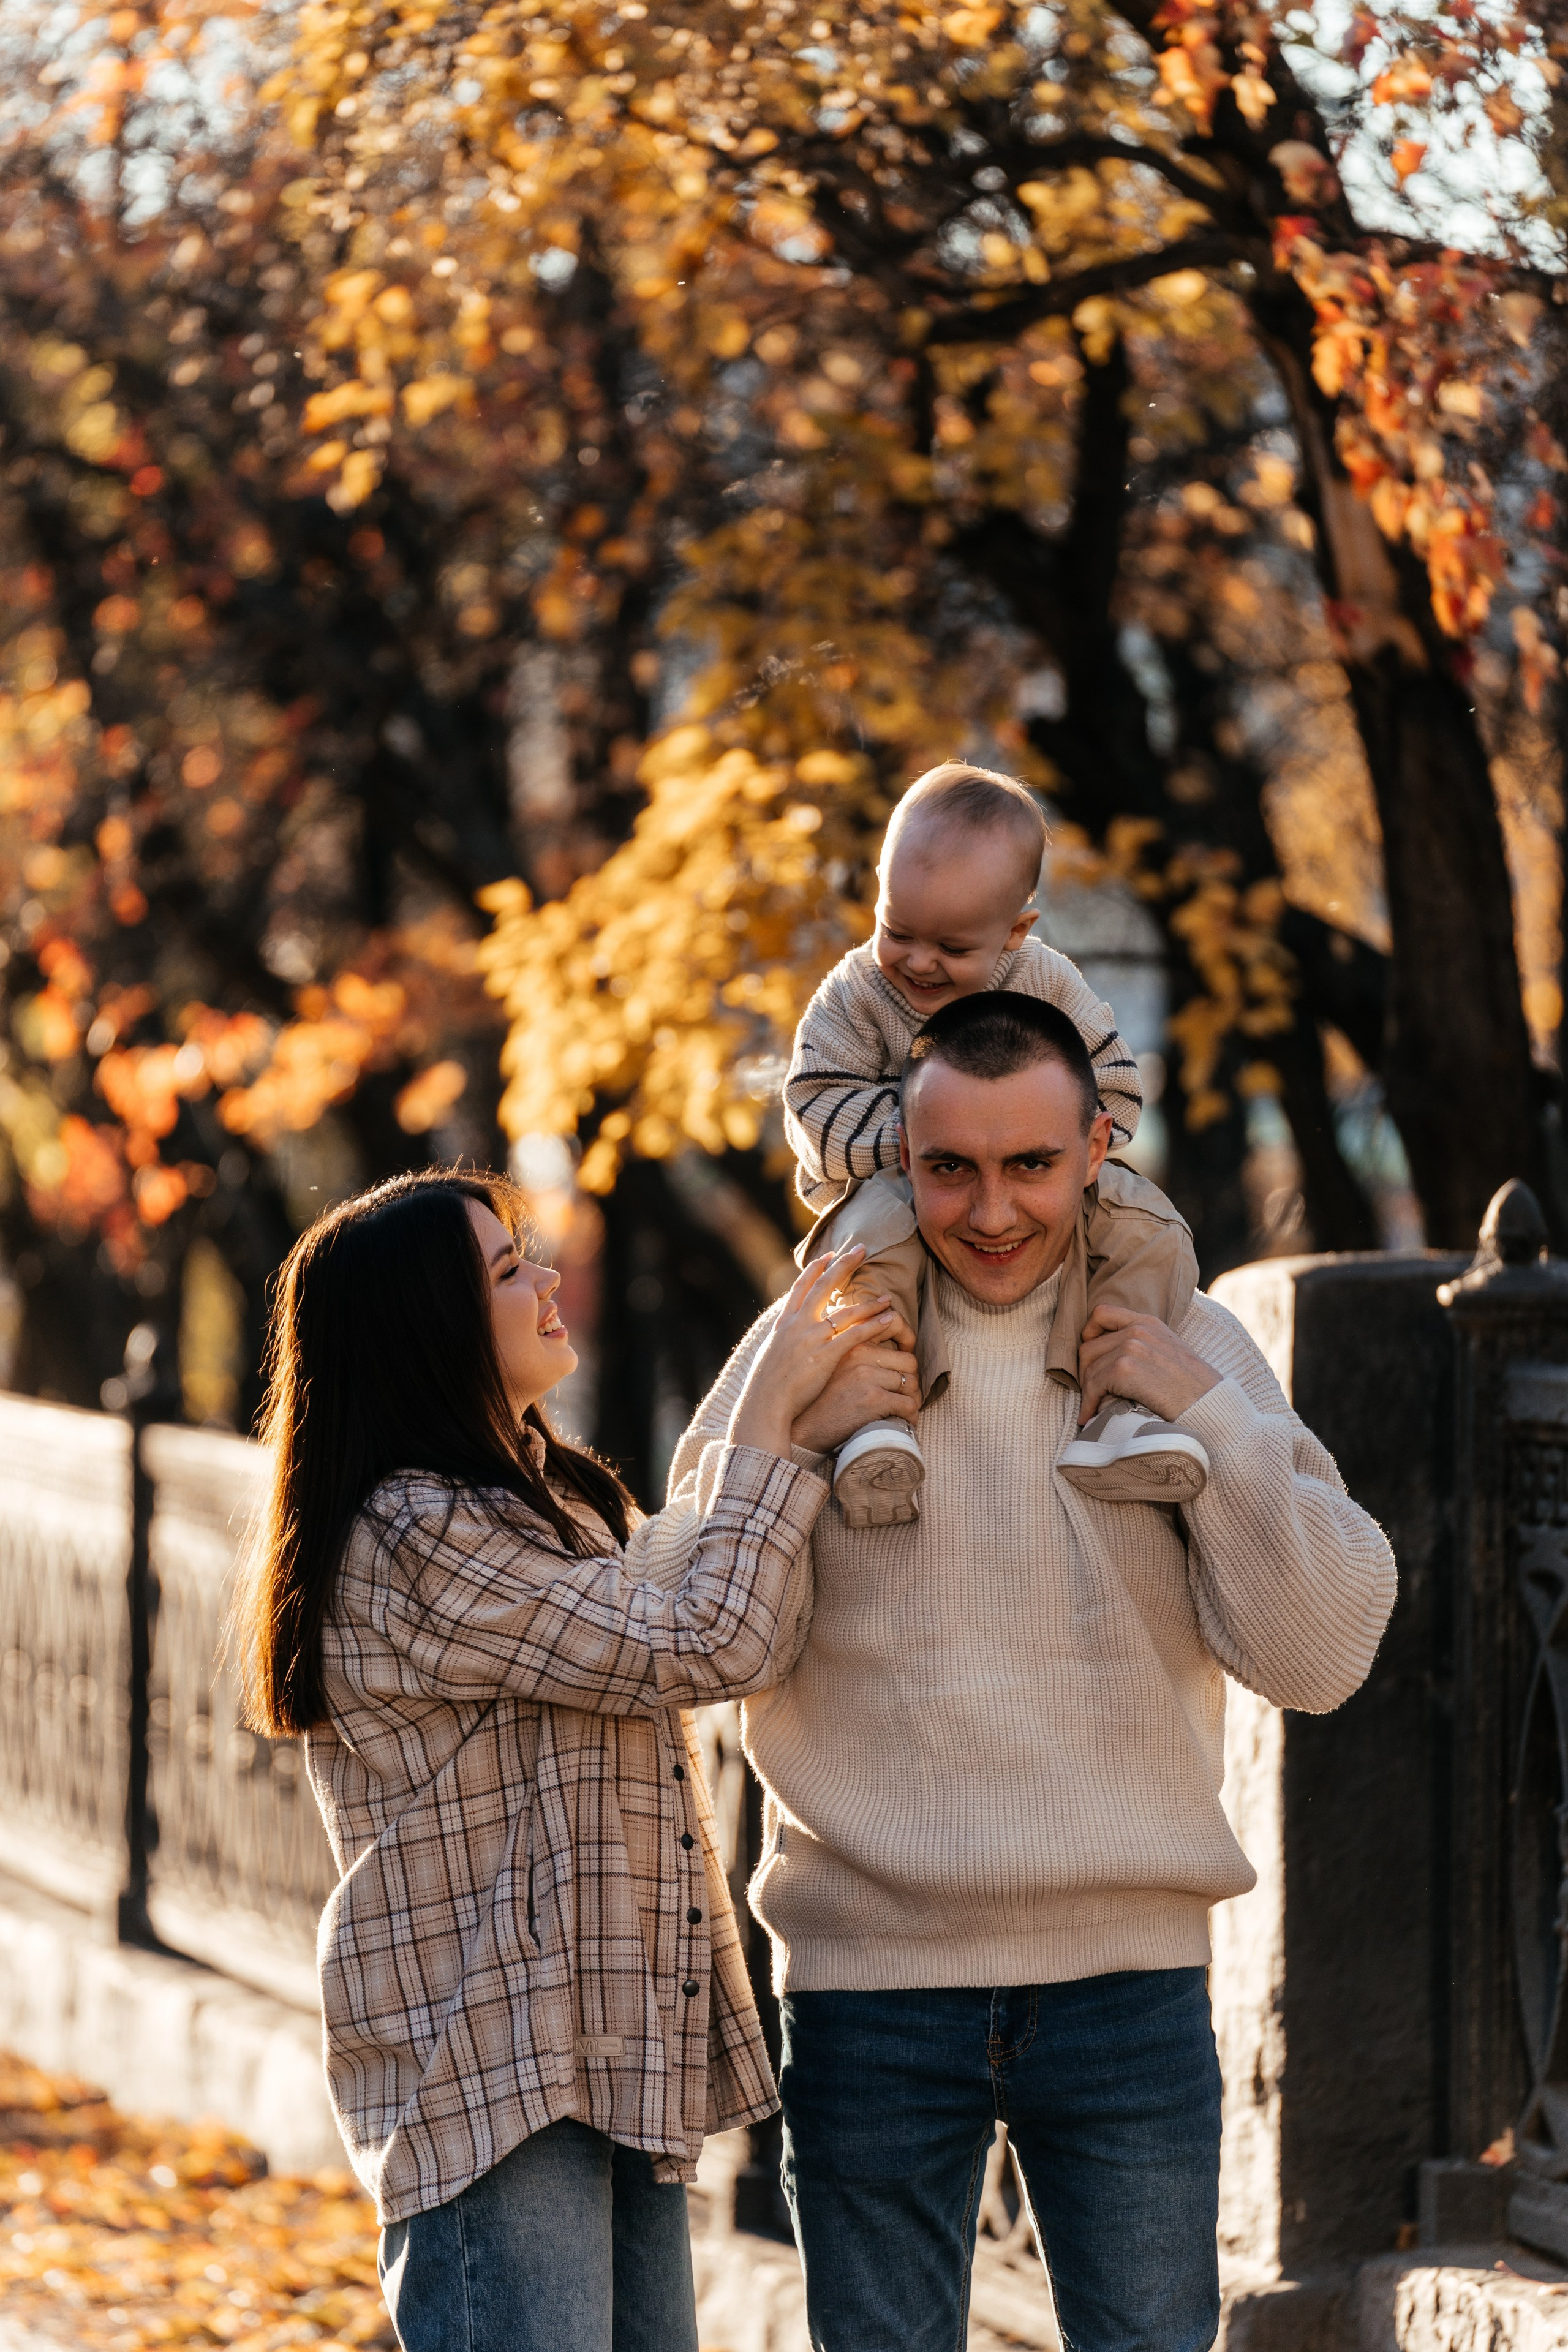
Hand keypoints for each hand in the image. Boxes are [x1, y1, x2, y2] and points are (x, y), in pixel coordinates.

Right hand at [728, 1250, 898, 1459]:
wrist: (764, 1405)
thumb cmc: (766, 1388)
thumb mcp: (772, 1356)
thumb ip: (784, 1342)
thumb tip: (788, 1339)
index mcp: (783, 1323)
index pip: (801, 1286)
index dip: (816, 1268)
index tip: (830, 1254)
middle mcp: (797, 1324)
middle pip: (824, 1286)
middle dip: (844, 1265)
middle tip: (861, 1248)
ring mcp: (811, 1338)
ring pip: (846, 1312)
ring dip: (869, 1303)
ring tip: (888, 1296)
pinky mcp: (825, 1355)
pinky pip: (855, 1336)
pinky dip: (874, 1326)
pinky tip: (889, 1320)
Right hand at [791, 1330, 920, 1454]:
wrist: (804, 1429)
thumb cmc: (821, 1401)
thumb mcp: (832, 1366)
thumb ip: (855, 1353)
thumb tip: (888, 1349)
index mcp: (851, 1342)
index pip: (893, 1322)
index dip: (907, 1337)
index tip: (907, 1352)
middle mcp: (859, 1354)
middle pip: (908, 1361)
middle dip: (910, 1380)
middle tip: (904, 1395)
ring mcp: (866, 1375)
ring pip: (911, 1383)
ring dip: (911, 1401)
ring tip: (904, 1411)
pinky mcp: (873, 1398)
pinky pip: (908, 1404)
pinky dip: (910, 1416)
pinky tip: (903, 1422)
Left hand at [1077, 1304, 1219, 1425]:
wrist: (1209, 1404)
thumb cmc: (1192, 1387)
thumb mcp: (1168, 1352)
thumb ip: (1142, 1346)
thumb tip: (1109, 1359)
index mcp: (1147, 1323)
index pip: (1101, 1313)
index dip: (1088, 1334)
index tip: (1091, 1358)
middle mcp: (1137, 1330)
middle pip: (1089, 1346)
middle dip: (1086, 1372)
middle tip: (1092, 1392)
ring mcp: (1130, 1347)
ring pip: (1088, 1367)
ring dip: (1088, 1391)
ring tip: (1093, 1406)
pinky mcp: (1125, 1369)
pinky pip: (1093, 1385)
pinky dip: (1088, 1403)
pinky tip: (1090, 1416)